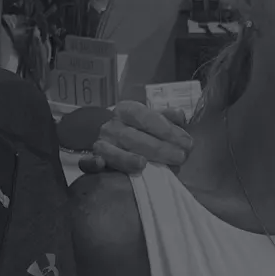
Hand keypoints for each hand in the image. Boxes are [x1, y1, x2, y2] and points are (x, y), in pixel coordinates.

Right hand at [78, 101, 194, 174]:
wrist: (101, 133)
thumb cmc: (135, 127)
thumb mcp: (151, 117)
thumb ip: (167, 118)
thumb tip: (181, 116)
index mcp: (127, 110)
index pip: (146, 117)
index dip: (167, 130)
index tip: (186, 143)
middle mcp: (112, 125)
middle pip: (133, 136)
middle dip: (158, 148)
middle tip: (180, 157)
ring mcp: (100, 143)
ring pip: (112, 150)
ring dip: (128, 158)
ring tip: (144, 165)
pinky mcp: (91, 160)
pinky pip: (88, 162)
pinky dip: (92, 163)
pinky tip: (100, 164)